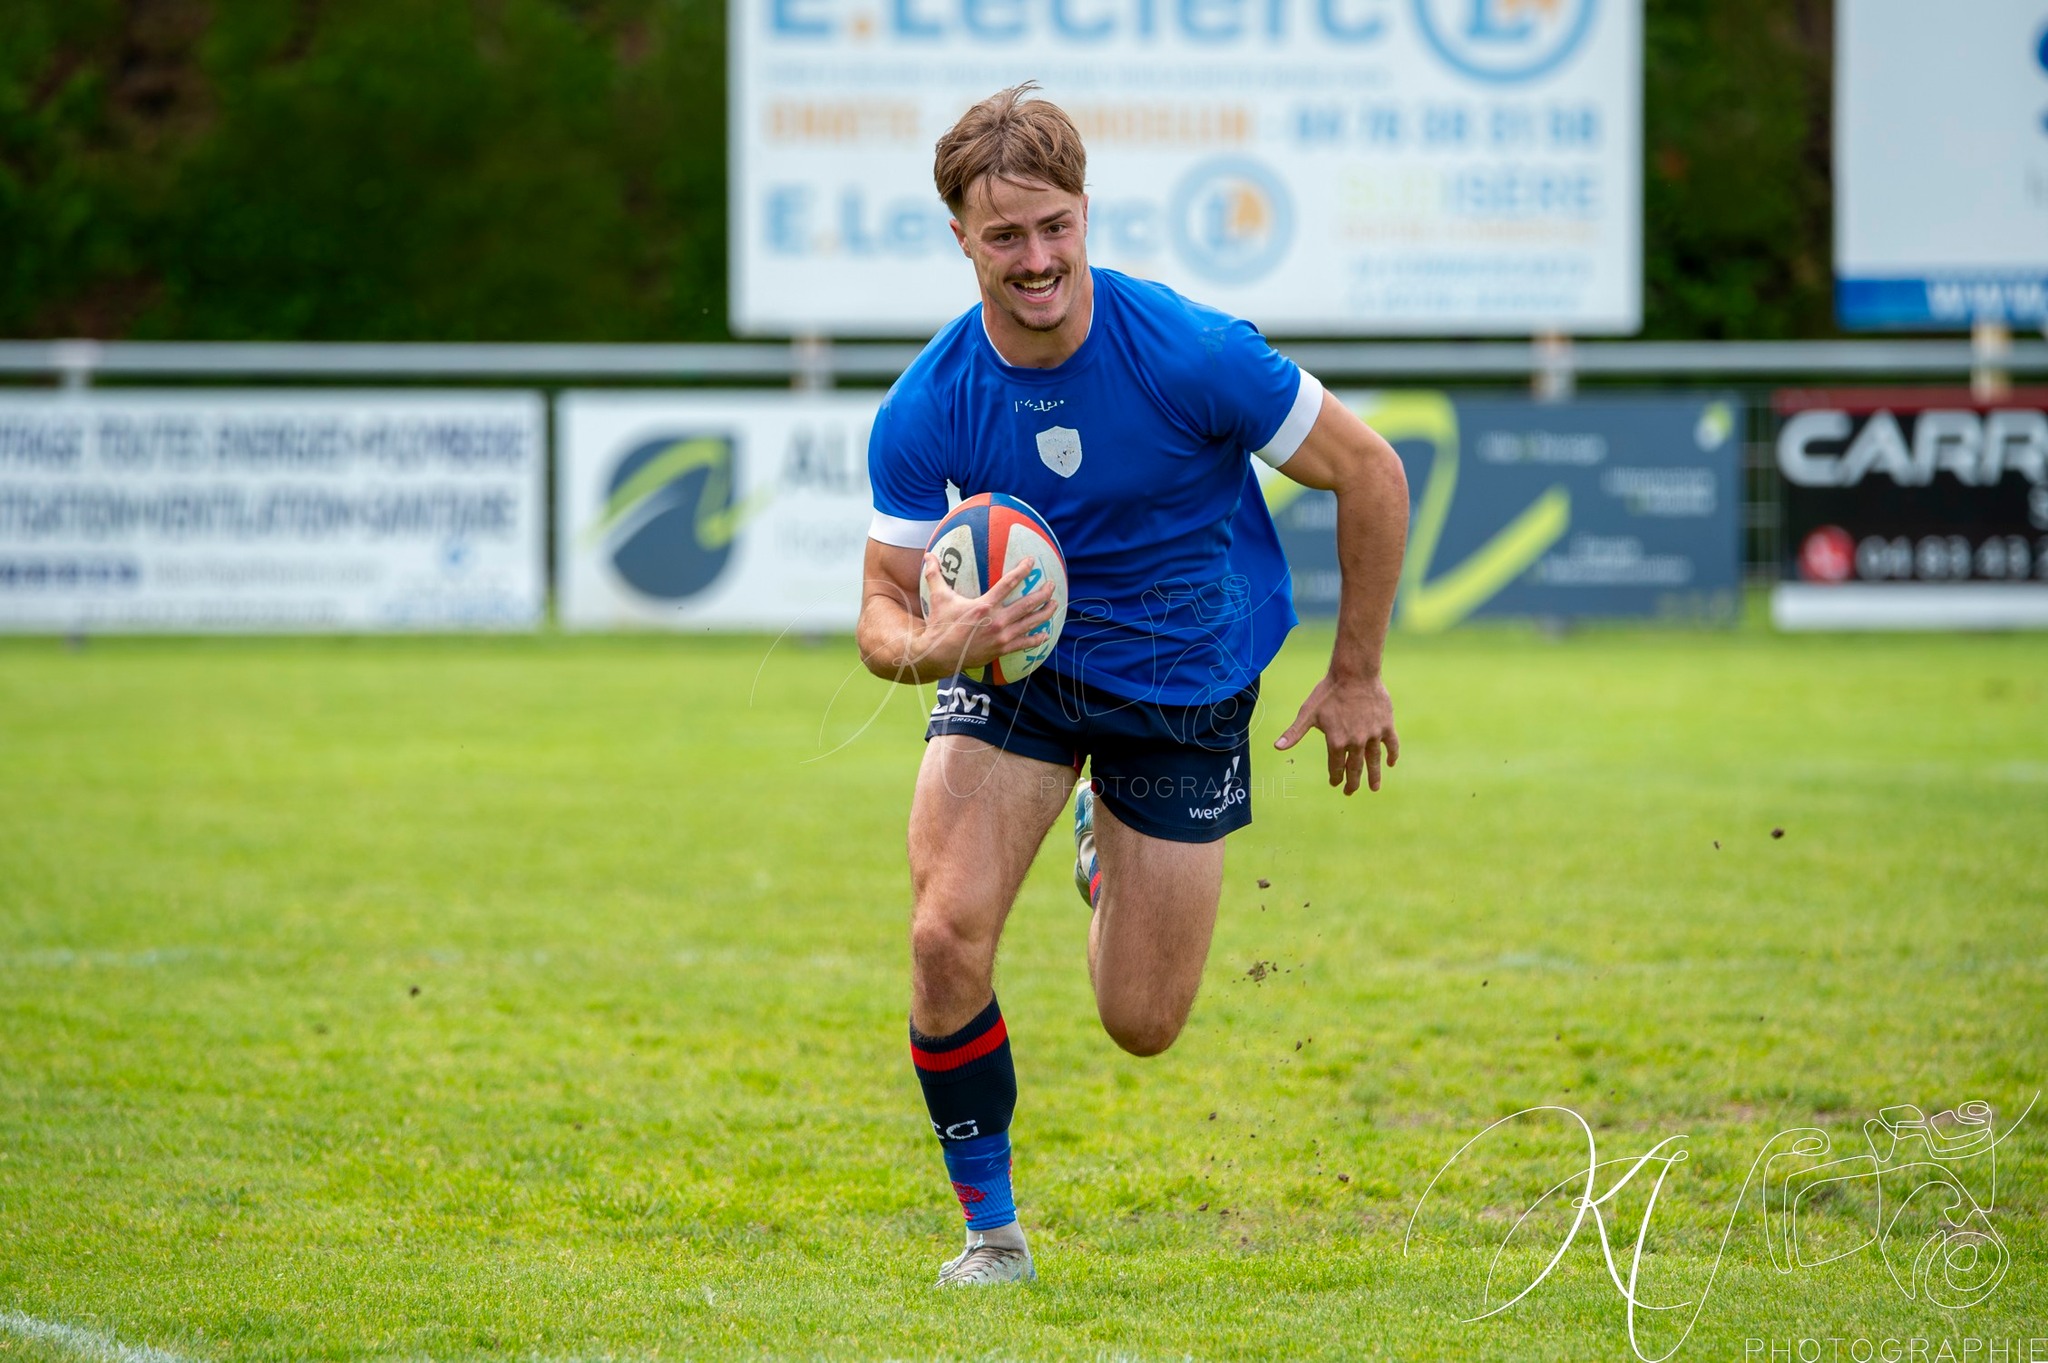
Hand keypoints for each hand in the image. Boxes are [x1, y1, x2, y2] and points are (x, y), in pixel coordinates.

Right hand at [916, 553, 1057, 674]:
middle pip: (1028, 604)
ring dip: (1045, 613)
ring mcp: (1002, 636)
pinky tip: (1045, 635)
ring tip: (1055, 605)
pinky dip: (1036, 639)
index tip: (1032, 562)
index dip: (1023, 570)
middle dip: (1043, 593)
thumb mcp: (938, 598)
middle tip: (1052, 585)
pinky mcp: (1001, 649)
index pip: (1009, 583)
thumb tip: (928, 556)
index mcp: (985, 605)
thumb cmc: (940, 625)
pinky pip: (1024, 644)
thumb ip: (935, 575)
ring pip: (1030, 623)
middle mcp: (998, 620)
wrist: (939, 655)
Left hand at [1275, 671, 1398, 794]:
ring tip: (1374, 788)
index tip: (1335, 783)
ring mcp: (1373, 735)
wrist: (1354, 673)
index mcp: (1336, 741)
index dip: (1335, 777)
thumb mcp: (1308, 712)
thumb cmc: (1328, 692)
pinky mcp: (1386, 726)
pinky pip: (1392, 745)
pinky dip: (1392, 755)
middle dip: (1352, 783)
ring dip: (1374, 776)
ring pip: (1374, 761)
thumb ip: (1294, 732)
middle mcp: (1356, 742)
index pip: (1336, 767)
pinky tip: (1391, 764)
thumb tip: (1277, 747)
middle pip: (1355, 769)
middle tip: (1350, 792)